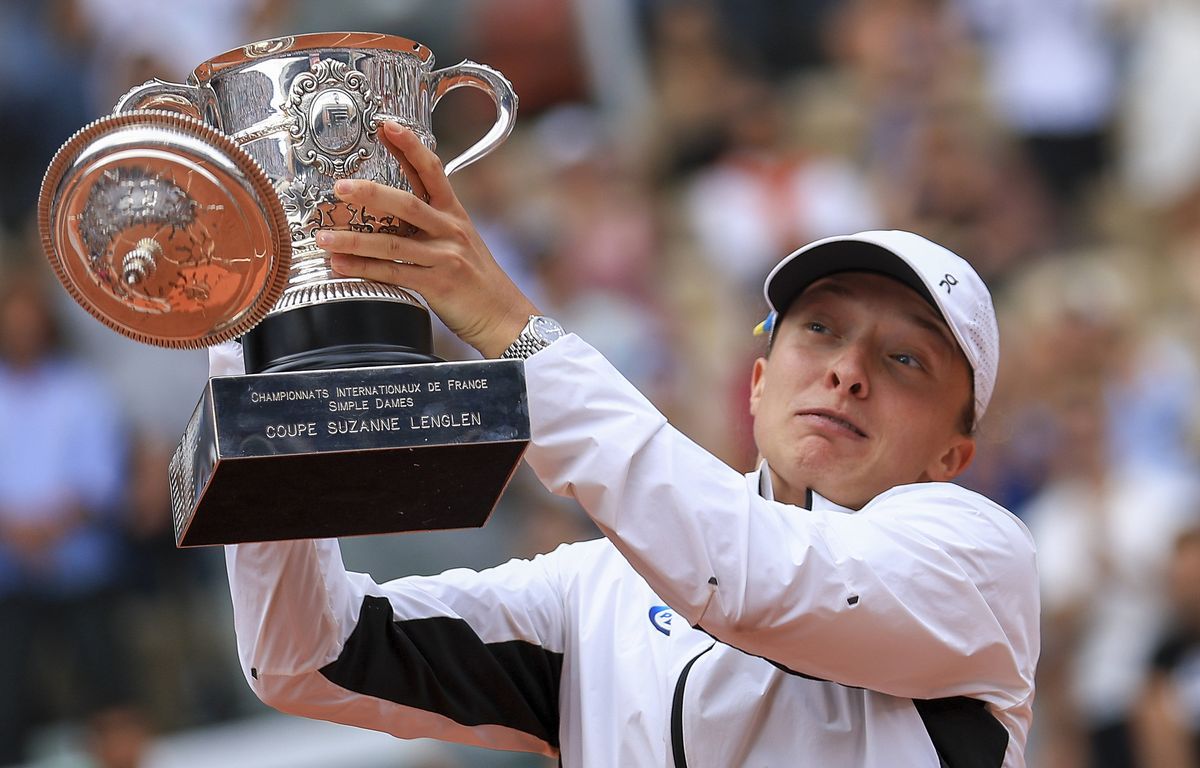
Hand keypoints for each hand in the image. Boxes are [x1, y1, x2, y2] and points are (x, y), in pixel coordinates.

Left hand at [316, 121, 537, 357]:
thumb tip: (393, 209)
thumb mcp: (460, 242)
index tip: (386, 126)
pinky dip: (364, 270)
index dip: (409, 146)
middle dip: (370, 193)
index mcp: (454, 215)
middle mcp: (450, 230)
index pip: (431, 171)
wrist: (504, 316)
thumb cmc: (477, 281)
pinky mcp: (438, 284)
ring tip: (324, 238)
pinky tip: (341, 266)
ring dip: (354, 240)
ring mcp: (444, 257)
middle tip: (340, 188)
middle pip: (407, 203)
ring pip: (393, 242)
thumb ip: (431, 223)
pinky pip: (394, 273)